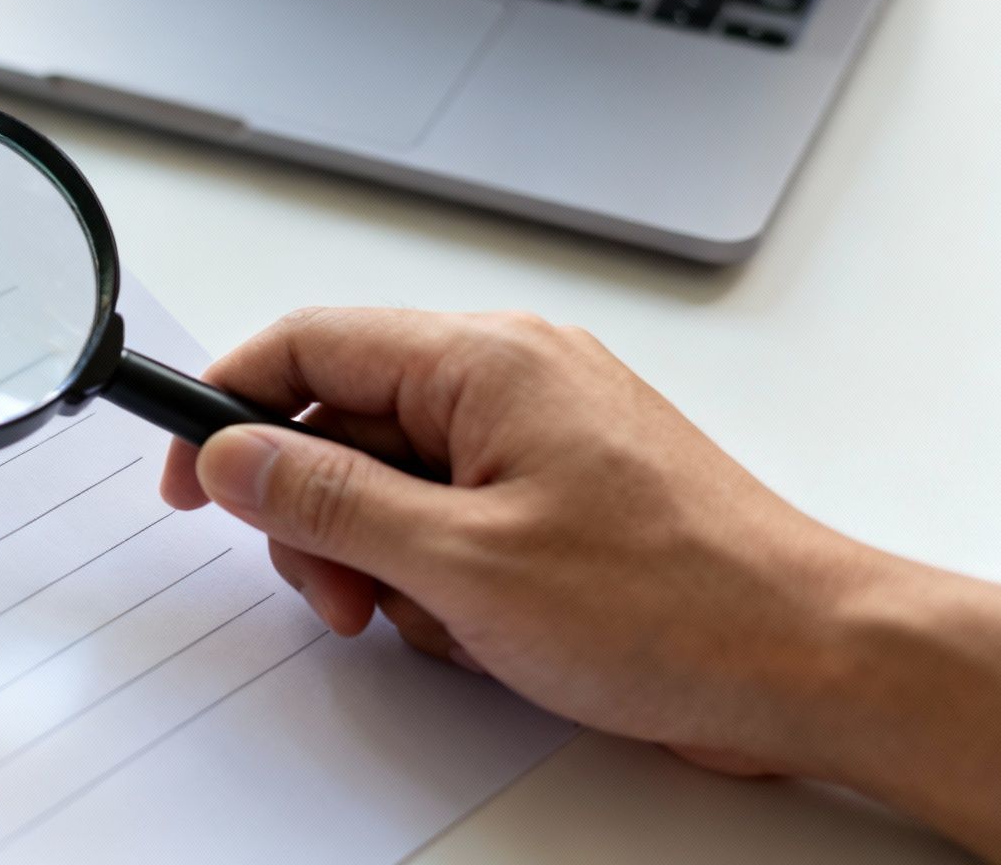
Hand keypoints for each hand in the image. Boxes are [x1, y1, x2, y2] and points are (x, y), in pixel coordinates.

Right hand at [161, 308, 1000, 860]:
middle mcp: (509, 376)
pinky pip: (450, 512)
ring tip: (435, 620)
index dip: (227, 406)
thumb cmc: (677, 602)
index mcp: (484, 359)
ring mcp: (537, 432)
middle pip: (344, 419)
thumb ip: (328, 502)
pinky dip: (440, 572)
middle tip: (341, 592)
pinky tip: (484, 624)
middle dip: (321, 516)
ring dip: (384, 558)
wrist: (811, 659)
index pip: (308, 342)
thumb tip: (233, 457)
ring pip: (393, 478)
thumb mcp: (462, 563)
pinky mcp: (557, 488)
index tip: (189, 477)